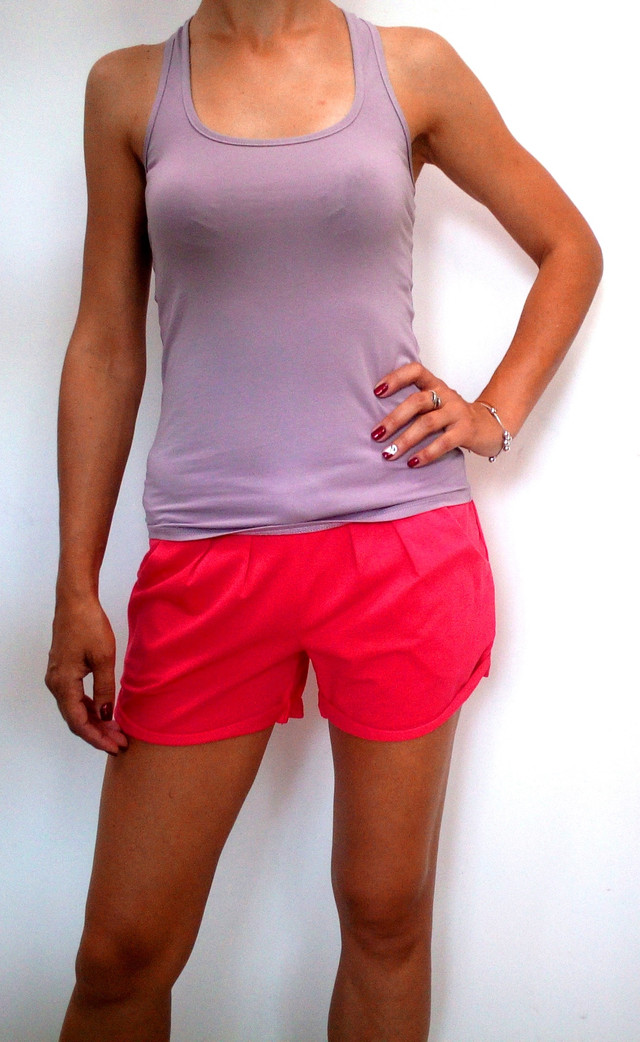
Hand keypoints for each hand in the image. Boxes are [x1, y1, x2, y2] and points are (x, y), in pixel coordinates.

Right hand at [45, 594, 127, 754]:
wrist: (75, 601)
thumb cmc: (88, 625)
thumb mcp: (103, 659)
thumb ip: (105, 690)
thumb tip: (106, 715)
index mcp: (63, 683)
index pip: (79, 722)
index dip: (97, 738)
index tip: (116, 746)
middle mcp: (56, 684)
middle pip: (75, 719)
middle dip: (98, 733)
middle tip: (120, 742)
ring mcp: (58, 677)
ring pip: (75, 709)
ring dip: (95, 722)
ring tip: (116, 731)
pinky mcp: (63, 671)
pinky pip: (75, 697)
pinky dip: (90, 708)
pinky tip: (105, 712)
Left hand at [371, 362, 503, 464]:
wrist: (490, 427)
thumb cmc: (453, 417)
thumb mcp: (436, 404)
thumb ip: (415, 405)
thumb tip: (379, 422)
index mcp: (436, 385)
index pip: (416, 371)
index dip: (396, 378)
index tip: (376, 391)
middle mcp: (446, 395)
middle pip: (417, 401)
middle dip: (394, 419)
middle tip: (376, 434)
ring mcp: (457, 413)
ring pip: (427, 424)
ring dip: (405, 440)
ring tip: (388, 453)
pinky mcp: (466, 431)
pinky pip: (443, 443)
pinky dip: (426, 454)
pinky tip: (412, 463)